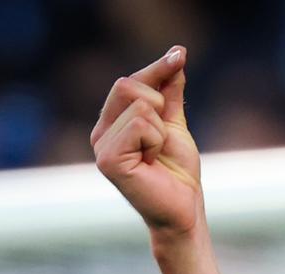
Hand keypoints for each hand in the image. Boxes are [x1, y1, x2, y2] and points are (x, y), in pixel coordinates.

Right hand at [91, 46, 203, 237]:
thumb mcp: (175, 123)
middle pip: (128, 85)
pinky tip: (152, 162)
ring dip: (161, 130)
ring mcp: (101, 146)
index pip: (129, 80)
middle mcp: (100, 132)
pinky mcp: (108, 160)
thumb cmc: (178, 172)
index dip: (157, 69)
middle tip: (163, 139)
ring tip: (157, 155)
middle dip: (159, 105)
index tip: (180, 55)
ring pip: (140, 106)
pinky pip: (141, 125)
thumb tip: (176, 53)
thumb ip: (170, 90)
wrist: (184, 208)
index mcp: (112, 122)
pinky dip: (157, 141)